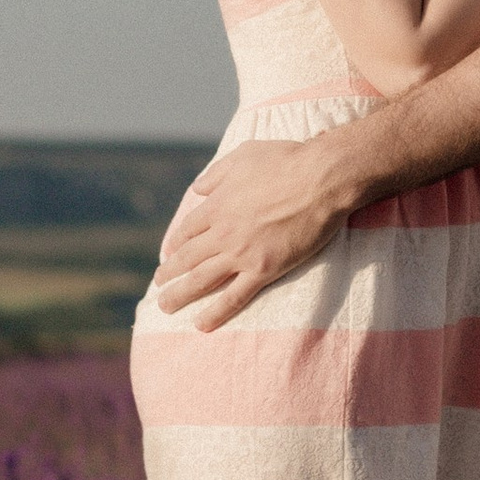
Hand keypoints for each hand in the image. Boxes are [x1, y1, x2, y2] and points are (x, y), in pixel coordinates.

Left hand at [153, 132, 351, 327]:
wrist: (321, 179)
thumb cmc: (286, 161)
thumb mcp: (244, 155)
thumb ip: (217, 173)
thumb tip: (198, 188)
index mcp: (217, 205)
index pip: (187, 230)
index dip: (176, 243)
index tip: (169, 253)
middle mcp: (222, 232)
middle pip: (186, 258)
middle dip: (169, 273)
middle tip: (159, 285)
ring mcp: (241, 254)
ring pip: (201, 280)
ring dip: (180, 295)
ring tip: (165, 306)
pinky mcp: (264, 270)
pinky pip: (234, 297)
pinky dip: (216, 312)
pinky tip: (201, 324)